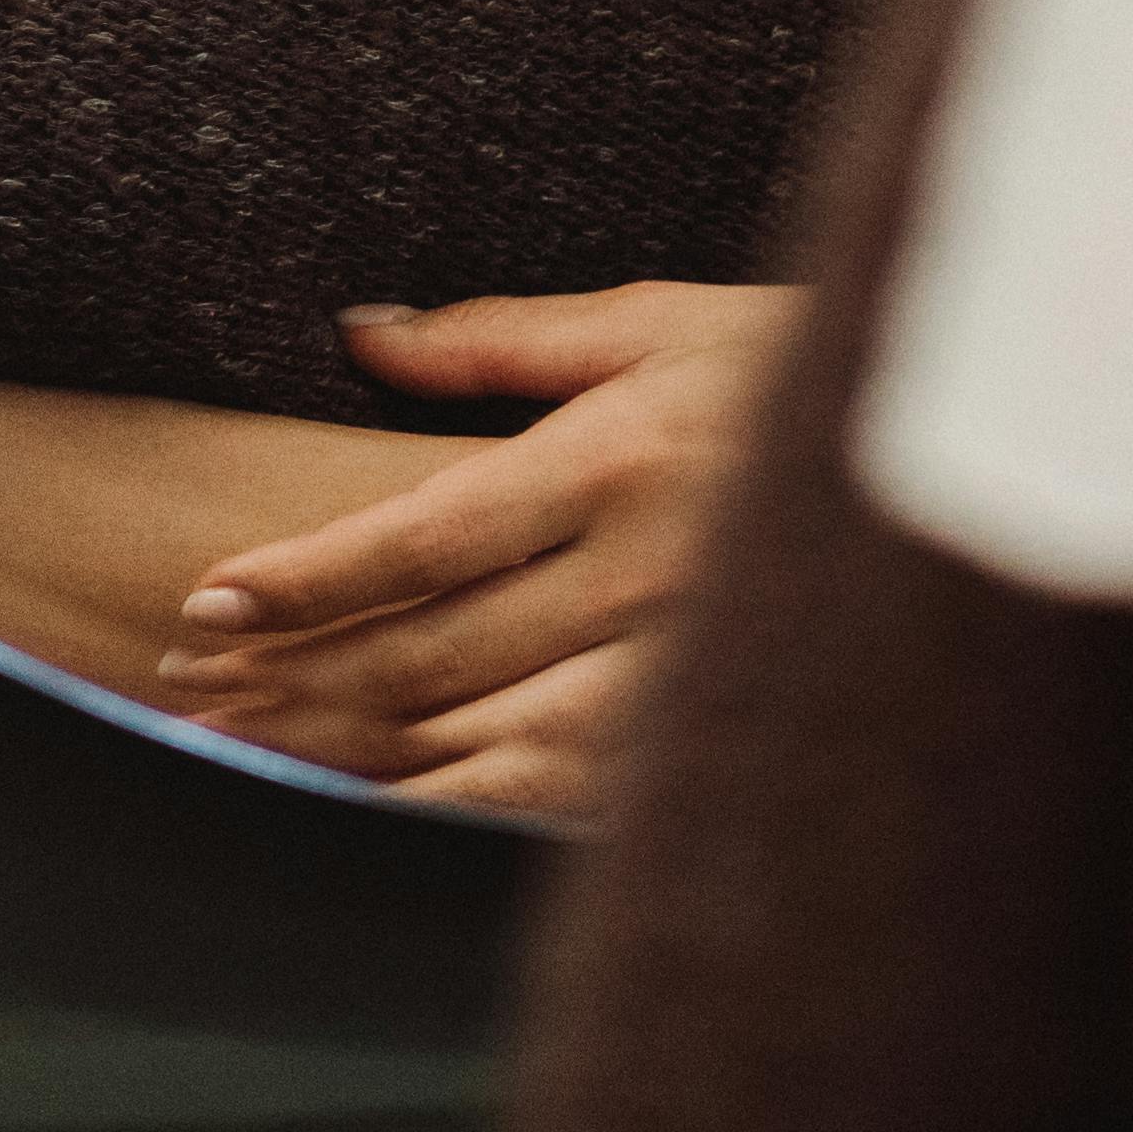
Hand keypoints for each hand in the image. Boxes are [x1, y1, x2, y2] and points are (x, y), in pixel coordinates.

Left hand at [150, 279, 799, 819]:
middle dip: (298, 675)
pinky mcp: (701, 723)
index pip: (432, 532)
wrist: (943, 441)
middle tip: (189, 685)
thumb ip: (498, 339)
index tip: (213, 596)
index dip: (315, 573)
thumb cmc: (790, 364)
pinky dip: (456, 806)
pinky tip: (372, 812)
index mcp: (620, 460)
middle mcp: (645, 573)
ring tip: (244, 752)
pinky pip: (560, 788)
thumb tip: (359, 334)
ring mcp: (677, 664)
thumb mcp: (654, 320)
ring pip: (482, 734)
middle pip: (435, 651)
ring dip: (352, 750)